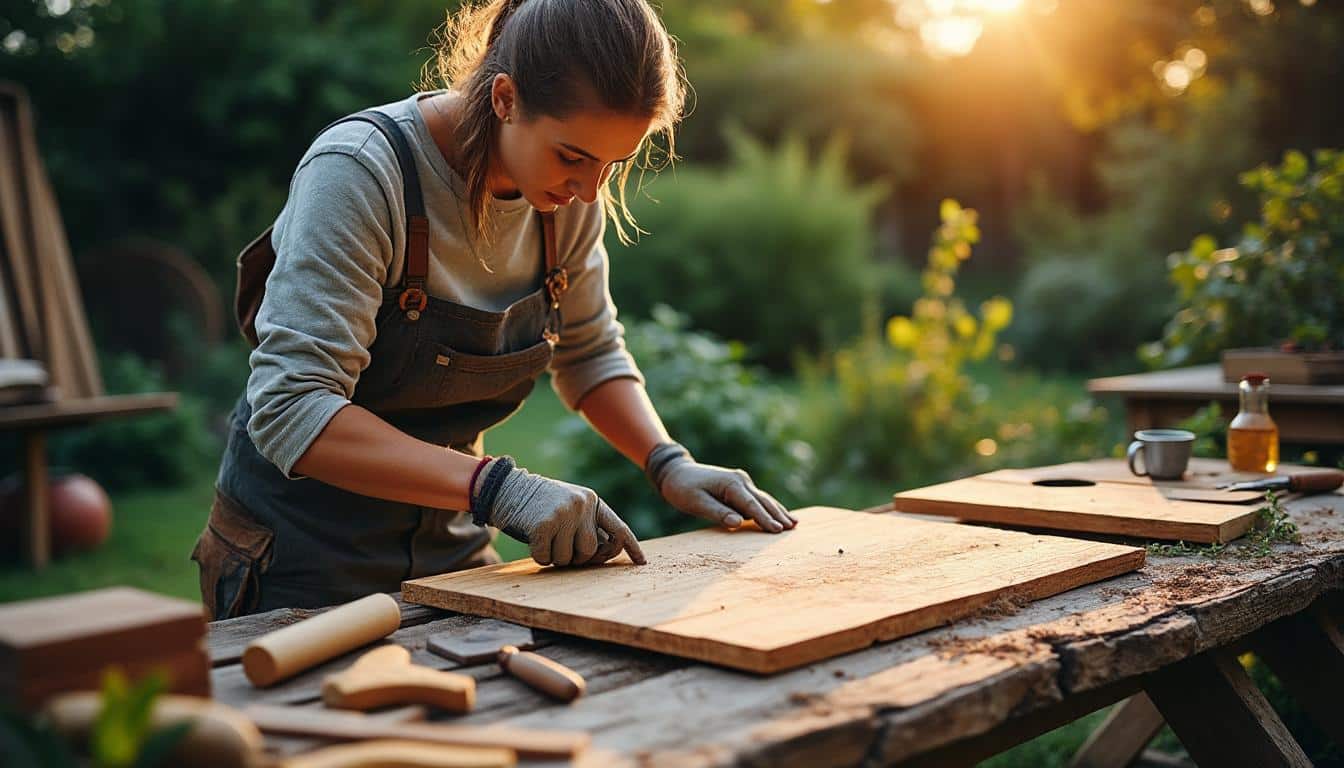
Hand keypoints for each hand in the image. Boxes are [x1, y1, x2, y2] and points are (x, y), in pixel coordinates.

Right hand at [485, 465, 645, 566]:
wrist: (507, 488)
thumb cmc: (540, 504)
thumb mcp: (570, 506)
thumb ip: (587, 525)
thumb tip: (605, 553)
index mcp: (592, 501)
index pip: (617, 527)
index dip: (630, 546)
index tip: (641, 562)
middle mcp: (581, 505)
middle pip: (590, 551)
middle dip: (576, 557)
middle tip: (560, 546)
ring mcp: (563, 514)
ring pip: (568, 558)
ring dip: (555, 557)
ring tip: (545, 537)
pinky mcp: (543, 525)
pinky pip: (546, 558)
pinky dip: (539, 556)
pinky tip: (532, 538)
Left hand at [656, 457, 796, 532]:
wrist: (676, 472)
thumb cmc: (682, 488)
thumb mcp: (695, 502)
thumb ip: (717, 512)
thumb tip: (738, 522)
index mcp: (731, 484)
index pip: (752, 505)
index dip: (765, 519)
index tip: (777, 531)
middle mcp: (740, 480)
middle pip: (763, 501)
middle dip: (778, 515)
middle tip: (792, 529)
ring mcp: (741, 481)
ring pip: (764, 499)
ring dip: (778, 511)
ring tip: (794, 524)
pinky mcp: (740, 486)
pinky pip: (758, 499)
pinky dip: (770, 507)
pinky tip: (781, 514)